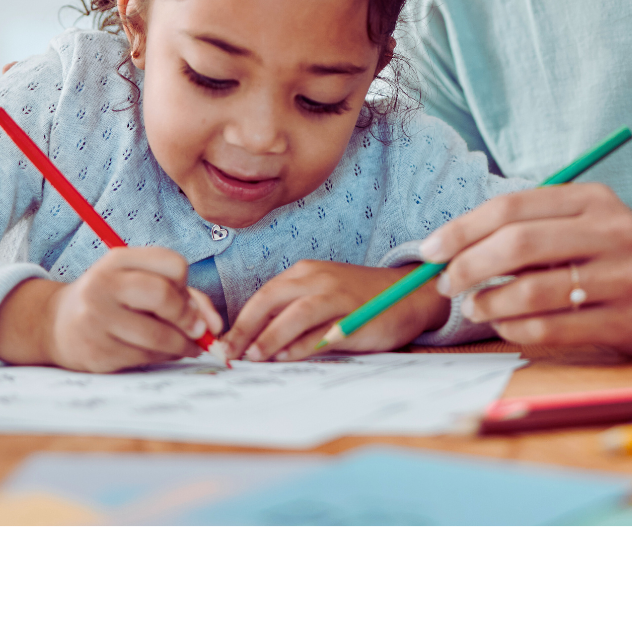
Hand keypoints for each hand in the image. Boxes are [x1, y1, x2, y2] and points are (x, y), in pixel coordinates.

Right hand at [0, 247, 223, 371]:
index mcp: (119, 259)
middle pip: (163, 295)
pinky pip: (145, 358)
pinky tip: (159, 353)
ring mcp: (97, 319)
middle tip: (197, 330)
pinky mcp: (97, 352)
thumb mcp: (142, 282)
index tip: (185, 299)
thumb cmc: (114, 300)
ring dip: (181, 345)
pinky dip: (162, 358)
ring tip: (185, 345)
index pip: (173, 264)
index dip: (186, 285)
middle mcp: (104, 285)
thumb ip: (186, 296)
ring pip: (158, 336)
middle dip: (188, 317)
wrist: (58, 324)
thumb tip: (214, 327)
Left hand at [223, 260, 450, 362]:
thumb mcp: (321, 296)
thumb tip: (255, 342)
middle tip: (229, 353)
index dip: (241, 321)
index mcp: (305, 273)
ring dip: (271, 337)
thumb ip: (291, 313)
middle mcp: (319, 279)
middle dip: (246, 328)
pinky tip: (286, 358)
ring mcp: (338, 296)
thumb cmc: (357, 300)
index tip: (224, 344)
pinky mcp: (356, 318)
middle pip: (272, 299)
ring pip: (295, 313)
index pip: (264, 295)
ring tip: (254, 357)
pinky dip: (302, 346)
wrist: (408, 295)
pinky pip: (323, 332)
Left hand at [422, 183, 631, 357]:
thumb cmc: (624, 256)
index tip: (431, 249)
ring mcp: (621, 279)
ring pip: (531, 291)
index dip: (463, 228)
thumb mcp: (591, 222)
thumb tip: (457, 245)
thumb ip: (536, 225)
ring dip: (488, 303)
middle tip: (447, 283)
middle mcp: (610, 234)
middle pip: (518, 244)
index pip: (513, 207)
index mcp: (594, 201)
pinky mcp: (626, 323)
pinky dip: (515, 329)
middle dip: (468, 265)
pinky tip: (504, 326)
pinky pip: (552, 328)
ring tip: (474, 307)